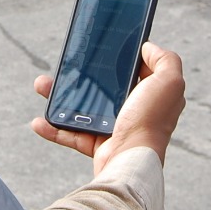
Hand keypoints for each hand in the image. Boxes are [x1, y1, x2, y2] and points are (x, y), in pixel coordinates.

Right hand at [31, 41, 185, 175]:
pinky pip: (72, 134)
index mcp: (150, 95)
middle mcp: (135, 111)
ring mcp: (116, 128)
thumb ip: (166, 60)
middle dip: (81, 76)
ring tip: (43, 85)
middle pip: (103, 87)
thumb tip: (148, 48)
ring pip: (83, 107)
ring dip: (60, 97)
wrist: (129, 161)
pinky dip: (54, 128)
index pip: (136, 71)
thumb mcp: (169, 82)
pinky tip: (40, 121)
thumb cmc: (149, 121)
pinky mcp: (98, 145)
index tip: (101, 48)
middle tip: (65, 65)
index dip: (120, 59)